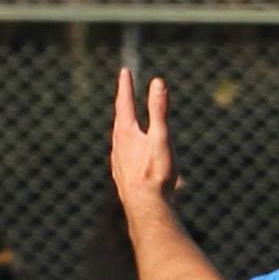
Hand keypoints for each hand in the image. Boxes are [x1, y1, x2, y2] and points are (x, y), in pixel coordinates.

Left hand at [111, 68, 180, 210]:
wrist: (145, 208)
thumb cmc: (156, 174)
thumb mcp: (161, 138)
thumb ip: (159, 110)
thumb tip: (157, 82)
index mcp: (126, 132)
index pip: (124, 102)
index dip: (126, 86)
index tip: (125, 71)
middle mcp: (118, 145)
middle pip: (119, 119)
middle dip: (123, 104)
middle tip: (123, 92)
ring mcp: (118, 162)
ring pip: (119, 139)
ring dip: (123, 127)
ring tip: (125, 121)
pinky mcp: (122, 177)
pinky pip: (122, 156)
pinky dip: (126, 147)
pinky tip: (128, 156)